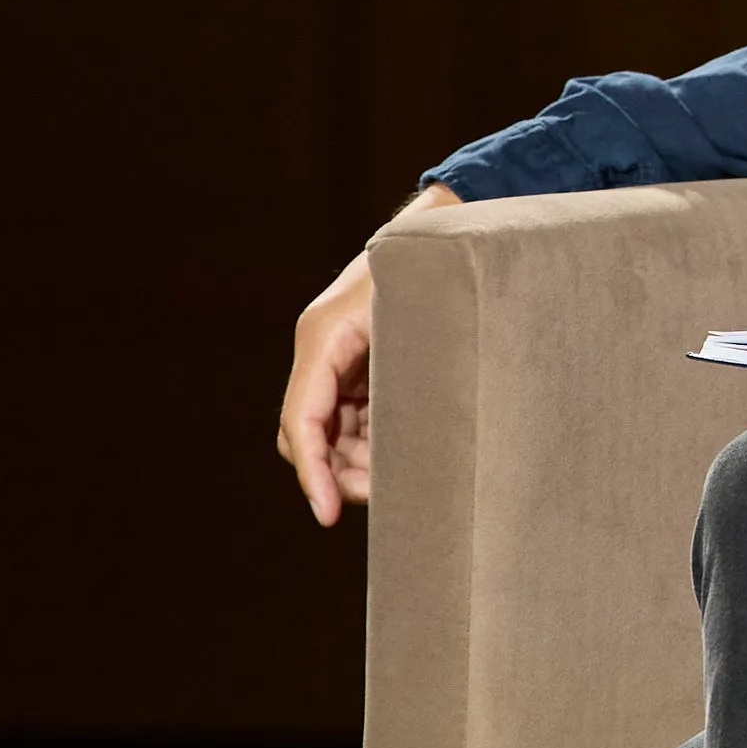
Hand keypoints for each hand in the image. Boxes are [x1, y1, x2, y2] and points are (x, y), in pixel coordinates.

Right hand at [277, 182, 458, 523]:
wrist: (444, 233)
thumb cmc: (432, 273)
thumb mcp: (417, 325)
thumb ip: (401, 381)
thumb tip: (392, 448)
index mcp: (324, 338)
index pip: (301, 420)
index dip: (313, 471)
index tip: (328, 514)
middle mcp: (322, 352)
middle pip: (309, 434)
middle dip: (339, 472)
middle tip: (386, 497)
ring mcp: (336, 360)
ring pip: (330, 432)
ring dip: (357, 461)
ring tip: (404, 475)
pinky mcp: (356, 366)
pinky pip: (351, 418)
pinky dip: (372, 442)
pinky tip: (406, 451)